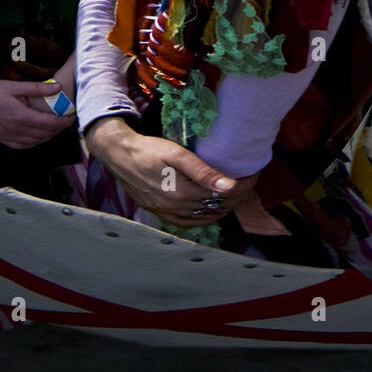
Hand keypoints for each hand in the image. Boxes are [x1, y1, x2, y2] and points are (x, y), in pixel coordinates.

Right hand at [0, 76, 70, 150]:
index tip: (71, 116)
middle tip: (65, 120)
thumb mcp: (14, 86)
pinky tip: (38, 137)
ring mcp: (9, 137)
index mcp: (22, 116)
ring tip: (55, 127)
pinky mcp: (2, 140)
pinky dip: (35, 143)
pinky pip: (24, 146)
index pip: (50, 124)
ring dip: (48, 137)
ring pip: (36, 142)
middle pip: (45, 134)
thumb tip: (59, 87)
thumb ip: (37, 88)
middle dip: (59, 129)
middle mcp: (17, 130)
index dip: (64, 122)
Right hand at [84, 117, 252, 227]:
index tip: (253, 175)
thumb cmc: (147, 149)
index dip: (241, 186)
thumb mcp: (176, 154)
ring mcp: (164, 212)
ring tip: (233, 195)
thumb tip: (229, 186)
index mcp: (180, 192)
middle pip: (214, 206)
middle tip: (247, 183)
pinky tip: (208, 211)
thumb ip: (203, 171)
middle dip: (235, 196)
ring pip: (202, 217)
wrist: (118, 153)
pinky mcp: (157, 212)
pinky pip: (185, 222)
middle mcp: (174, 207)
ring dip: (221, 208)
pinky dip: (202, 218)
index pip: (221, 194)